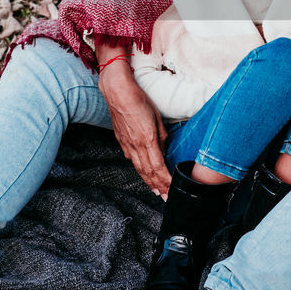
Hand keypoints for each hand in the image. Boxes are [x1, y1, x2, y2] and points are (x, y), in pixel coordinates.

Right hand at [98, 56, 171, 196]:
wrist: (117, 91)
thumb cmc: (139, 100)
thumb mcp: (157, 117)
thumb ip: (162, 136)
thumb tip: (165, 148)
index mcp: (147, 140)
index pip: (158, 167)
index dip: (166, 181)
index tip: (173, 190)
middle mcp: (136, 146)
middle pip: (149, 172)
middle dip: (159, 187)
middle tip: (167, 198)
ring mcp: (127, 144)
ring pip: (140, 168)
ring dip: (149, 182)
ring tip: (157, 192)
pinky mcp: (121, 141)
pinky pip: (132, 160)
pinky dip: (140, 171)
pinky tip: (144, 175)